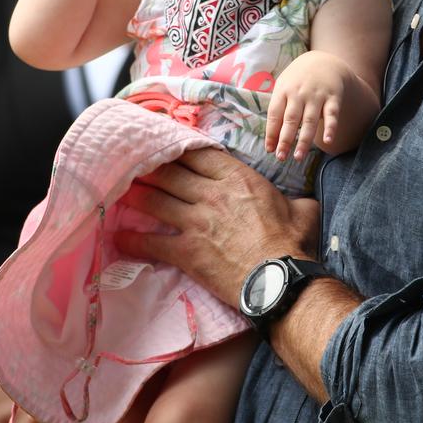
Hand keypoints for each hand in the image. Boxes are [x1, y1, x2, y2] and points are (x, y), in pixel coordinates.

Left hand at [114, 148, 319, 305]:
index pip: (199, 154)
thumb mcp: (302, 209)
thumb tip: (305, 201)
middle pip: (171, 173)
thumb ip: (296, 198)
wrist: (280, 279)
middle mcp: (211, 193)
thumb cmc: (294, 243)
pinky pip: (152, 242)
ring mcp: (196, 221)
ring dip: (135, 194)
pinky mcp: (186, 250)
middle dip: (150, 166)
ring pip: (156, 200)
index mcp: (237, 178)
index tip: (164, 143)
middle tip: (131, 162)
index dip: (179, 147)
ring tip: (118, 189)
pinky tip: (118, 236)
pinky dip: (133, 239)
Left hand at [265, 51, 351, 160]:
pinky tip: (328, 141)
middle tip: (281, 157)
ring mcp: (317, 96)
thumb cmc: (298, 80)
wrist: (324, 61)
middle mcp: (299, 93)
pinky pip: (332, 115)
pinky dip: (330, 127)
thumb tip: (271, 137)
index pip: (275, 114)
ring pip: (310, 120)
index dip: (271, 132)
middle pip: (291, 119)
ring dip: (304, 140)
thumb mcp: (284, 86)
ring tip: (298, 157)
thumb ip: (278, 108)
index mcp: (283, 90)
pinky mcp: (333, 98)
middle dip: (285, 139)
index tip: (270, 149)